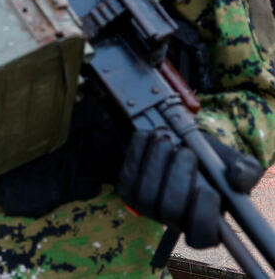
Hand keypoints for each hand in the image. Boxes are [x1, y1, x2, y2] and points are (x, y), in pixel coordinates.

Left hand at [118, 130, 262, 248]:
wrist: (179, 143)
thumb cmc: (210, 160)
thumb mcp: (233, 162)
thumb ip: (245, 170)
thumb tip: (237, 179)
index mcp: (205, 223)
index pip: (202, 236)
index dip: (204, 216)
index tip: (209, 189)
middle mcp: (174, 221)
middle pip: (169, 211)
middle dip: (177, 178)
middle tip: (185, 152)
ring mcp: (148, 208)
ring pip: (145, 195)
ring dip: (155, 163)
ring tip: (166, 139)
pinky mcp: (128, 190)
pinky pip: (127, 176)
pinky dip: (137, 153)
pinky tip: (149, 136)